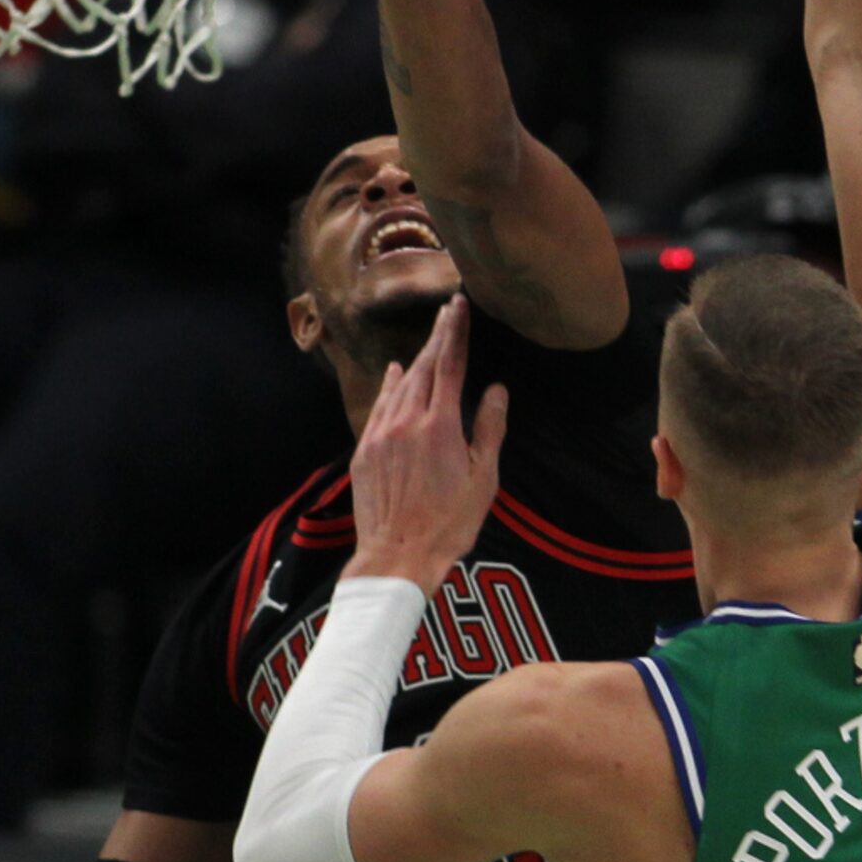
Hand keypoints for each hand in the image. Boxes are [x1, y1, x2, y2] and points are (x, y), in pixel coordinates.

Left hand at [345, 296, 508, 596]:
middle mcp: (406, 421)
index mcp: (440, 425)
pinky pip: (379, 407)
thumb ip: (489, 429)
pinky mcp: (364, 451)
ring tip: (428, 341)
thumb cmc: (449, 523)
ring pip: (400, 386)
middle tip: (447, 312)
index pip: (449, 364)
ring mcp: (381, 435)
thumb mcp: (482, 478)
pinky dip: (390, 386)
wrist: (397, 556)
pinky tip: (395, 374)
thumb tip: (497, 390)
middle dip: (437, 337)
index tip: (459, 305)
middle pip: (423, 367)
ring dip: (416, 360)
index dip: (455, 332)